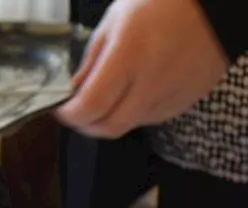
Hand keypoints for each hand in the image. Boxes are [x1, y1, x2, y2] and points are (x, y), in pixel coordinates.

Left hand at [56, 0, 226, 137]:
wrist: (213, 3)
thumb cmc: (165, 2)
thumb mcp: (115, 22)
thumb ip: (92, 61)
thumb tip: (75, 90)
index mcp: (130, 56)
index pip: (91, 106)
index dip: (70, 114)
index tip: (63, 108)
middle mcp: (153, 80)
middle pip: (110, 127)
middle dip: (87, 124)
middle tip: (79, 111)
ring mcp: (174, 92)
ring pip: (132, 124)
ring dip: (113, 117)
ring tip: (112, 94)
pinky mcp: (189, 98)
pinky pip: (155, 117)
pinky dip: (138, 111)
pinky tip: (137, 91)